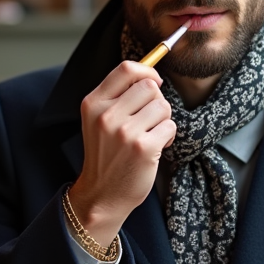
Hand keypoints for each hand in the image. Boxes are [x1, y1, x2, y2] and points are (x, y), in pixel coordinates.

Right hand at [68, 61, 176, 243]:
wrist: (102, 194)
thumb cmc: (106, 155)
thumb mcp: (99, 120)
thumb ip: (118, 96)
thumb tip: (152, 73)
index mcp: (93, 103)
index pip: (126, 69)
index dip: (146, 71)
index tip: (153, 82)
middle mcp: (106, 115)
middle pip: (149, 86)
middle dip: (157, 101)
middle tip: (150, 119)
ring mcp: (125, 132)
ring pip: (163, 106)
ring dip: (163, 120)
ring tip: (151, 135)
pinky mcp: (143, 148)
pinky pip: (170, 126)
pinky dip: (168, 136)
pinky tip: (156, 147)